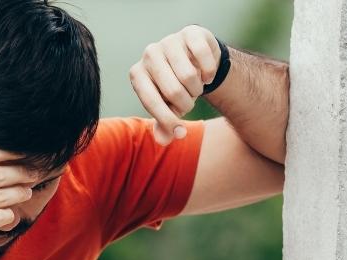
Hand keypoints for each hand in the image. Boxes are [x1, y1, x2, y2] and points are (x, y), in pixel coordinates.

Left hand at [129, 25, 221, 144]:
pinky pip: (204, 58)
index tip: (180, 132)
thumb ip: (164, 126)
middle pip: (174, 91)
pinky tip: (206, 74)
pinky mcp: (190, 32)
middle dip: (186, 104)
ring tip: (195, 87)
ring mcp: (169, 40)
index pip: (151, 101)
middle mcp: (149, 54)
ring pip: (190, 76)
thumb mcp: (168, 109)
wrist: (194, 62)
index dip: (168, 120)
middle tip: (188, 101)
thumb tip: (164, 140)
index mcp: (137, 74)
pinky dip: (209, 73)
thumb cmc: (175, 89)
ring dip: (198, 89)